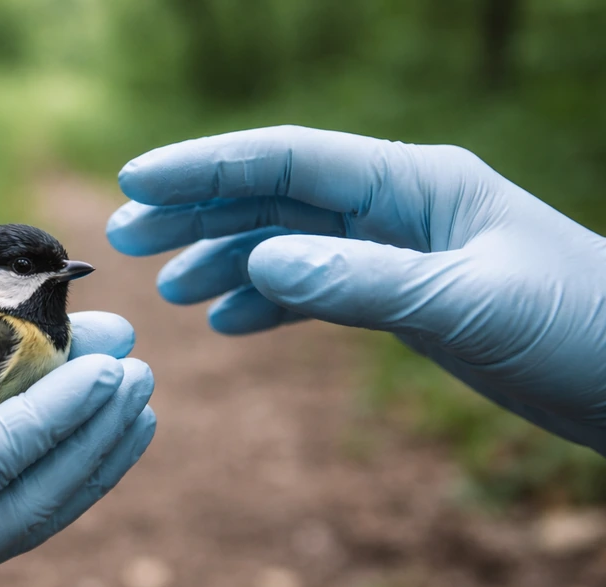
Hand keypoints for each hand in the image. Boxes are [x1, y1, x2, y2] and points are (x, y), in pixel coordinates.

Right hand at [107, 125, 605, 453]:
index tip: (137, 184)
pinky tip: (233, 324)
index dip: (206, 167)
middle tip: (126, 238)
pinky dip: (271, 303)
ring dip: (226, 261)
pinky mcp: (404, 299)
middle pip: (275, 195)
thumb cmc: (581, 327)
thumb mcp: (468, 302)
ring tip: (171, 291)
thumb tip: (261, 263)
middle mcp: (397, 208)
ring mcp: (397, 253)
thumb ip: (363, 281)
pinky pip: (318, 290)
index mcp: (415, 184)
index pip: (289, 158)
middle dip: (198, 213)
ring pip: (289, 243)